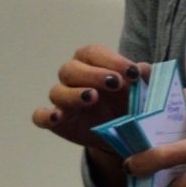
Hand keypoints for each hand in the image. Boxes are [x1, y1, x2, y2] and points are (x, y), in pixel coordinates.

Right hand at [30, 44, 150, 151]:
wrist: (127, 133)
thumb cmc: (132, 102)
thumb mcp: (144, 90)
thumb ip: (145, 78)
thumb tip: (144, 69)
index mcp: (94, 64)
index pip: (94, 53)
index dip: (112, 60)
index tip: (133, 72)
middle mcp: (75, 78)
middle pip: (71, 69)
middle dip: (93, 74)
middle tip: (116, 83)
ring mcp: (64, 100)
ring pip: (57, 91)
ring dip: (73, 94)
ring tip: (92, 97)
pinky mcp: (58, 121)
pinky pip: (41, 116)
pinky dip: (46, 116)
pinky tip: (58, 117)